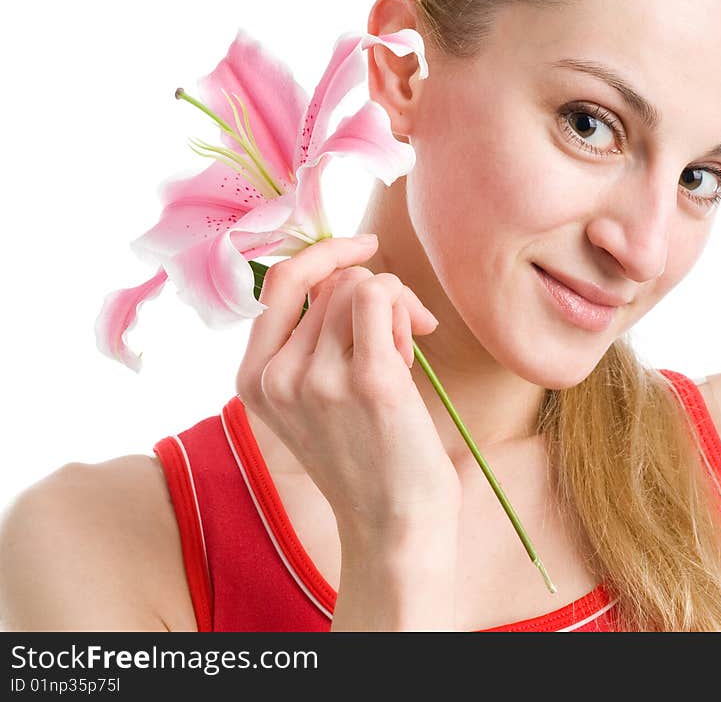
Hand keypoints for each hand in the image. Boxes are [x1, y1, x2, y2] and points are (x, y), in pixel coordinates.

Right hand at [235, 235, 462, 540]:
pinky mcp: (367, 380)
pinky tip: (414, 348)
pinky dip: (406, 309)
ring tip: (399, 359)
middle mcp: (277, 375)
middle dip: (375, 295)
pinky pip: (382, 296)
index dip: (325, 254)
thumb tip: (348, 266)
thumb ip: (313, 335)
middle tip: (399, 338)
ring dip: (394, 308)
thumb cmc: (366, 455)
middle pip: (334, 281)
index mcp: (254, 377)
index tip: (364, 245)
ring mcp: (318, 377)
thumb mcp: (313, 396)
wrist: (394, 526)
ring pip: (362, 284)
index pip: (279, 281)